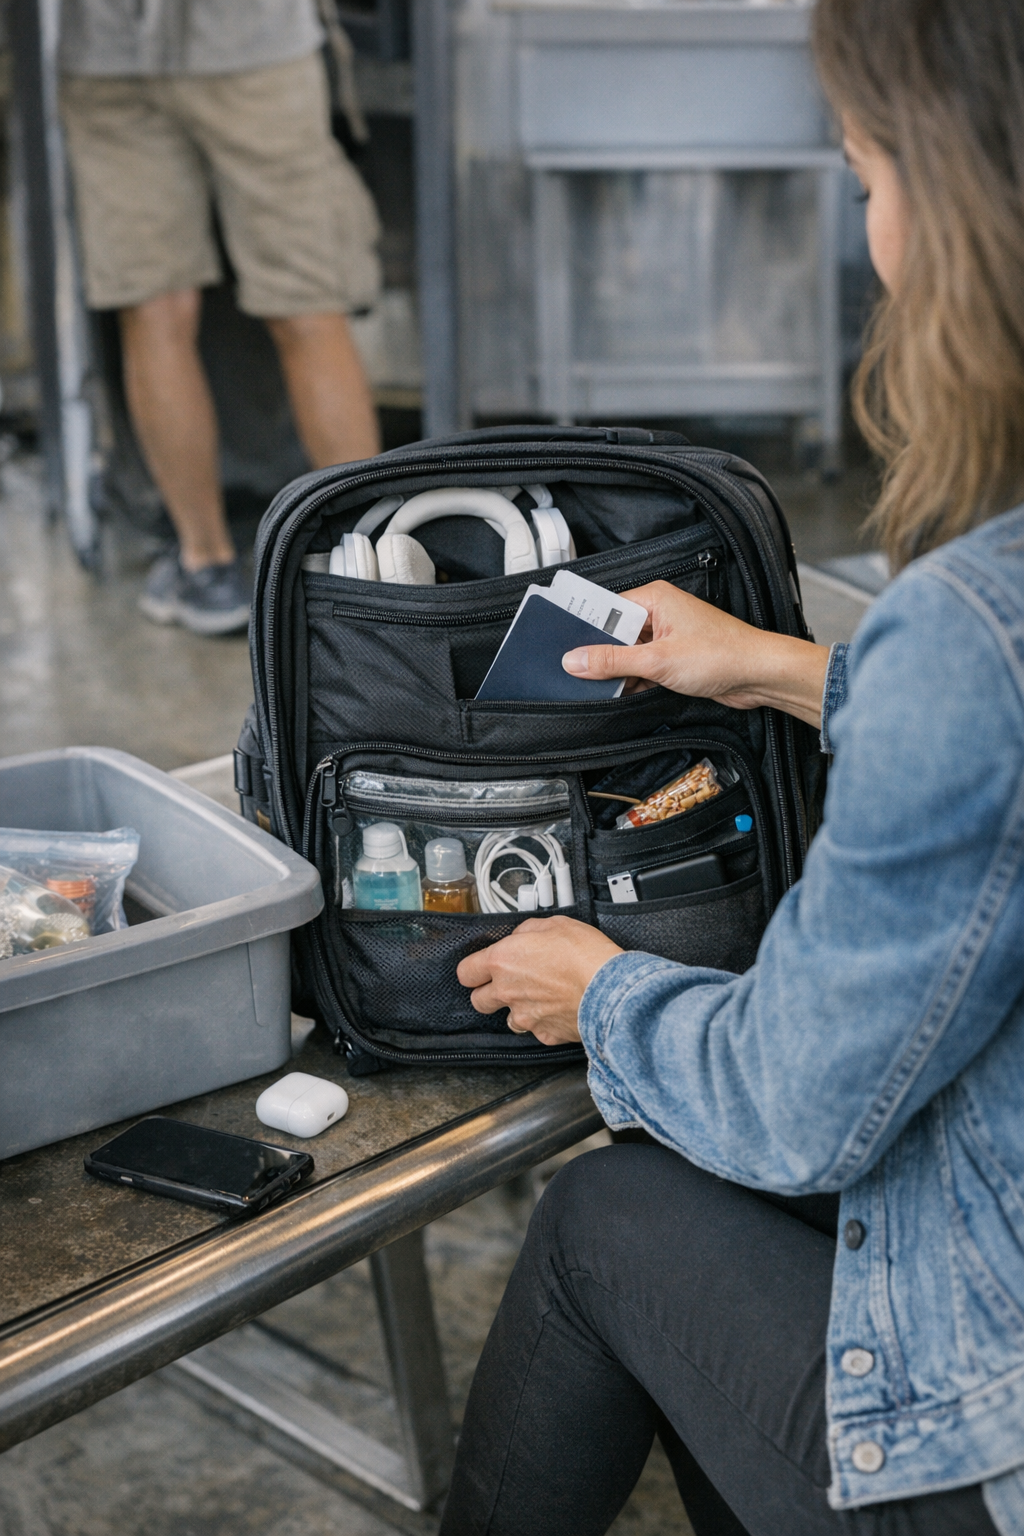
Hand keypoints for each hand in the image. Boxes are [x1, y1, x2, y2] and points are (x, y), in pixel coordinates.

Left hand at [457, 916, 622, 1045]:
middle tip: (507, 983)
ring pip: (509, 1020)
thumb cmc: (585, 955)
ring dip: (518, 1010)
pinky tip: (558, 1010)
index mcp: (503, 961)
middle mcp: (508, 991)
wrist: (610, 990)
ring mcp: (526, 1016)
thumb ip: (529, 931)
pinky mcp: (546, 1033)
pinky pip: (537, 1031)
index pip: (466, 972)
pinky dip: (545, 1023)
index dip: (473, 970)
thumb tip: (523, 935)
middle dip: (489, 993)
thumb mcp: (555, 924)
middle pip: (478, 1001)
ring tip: (539, 998)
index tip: (481, 968)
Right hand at [562, 581, 830, 727]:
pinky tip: (622, 692)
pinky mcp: (675, 656)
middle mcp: (660, 612)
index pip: (606, 610)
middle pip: (615, 633)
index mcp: (654, 598)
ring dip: (618, 671)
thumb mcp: (657, 661)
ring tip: (600, 686)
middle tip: (577, 672)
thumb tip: (575, 660)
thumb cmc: (722, 655)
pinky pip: (643, 666)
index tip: (562, 646)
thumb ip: (613, 661)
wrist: (760, 675)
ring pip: (628, 652)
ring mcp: (668, 635)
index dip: (584, 629)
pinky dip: (633, 680)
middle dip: (600, 654)